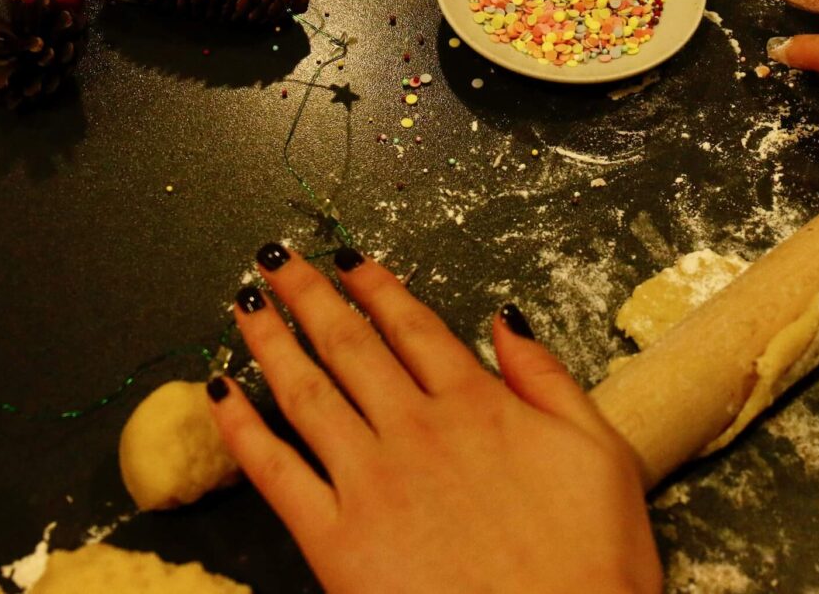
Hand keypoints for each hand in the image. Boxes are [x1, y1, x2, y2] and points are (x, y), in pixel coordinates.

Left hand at [207, 244, 661, 593]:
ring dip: (271, 340)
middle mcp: (416, 429)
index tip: (346, 258)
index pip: (414, 326)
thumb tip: (505, 319)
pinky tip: (220, 394)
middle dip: (308, 296)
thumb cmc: (592, 560)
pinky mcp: (336, 541)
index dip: (375, 286)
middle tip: (277, 259)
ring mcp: (372, 482)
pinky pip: (276, 473)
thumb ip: (549, 377)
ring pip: (307, 392)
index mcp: (478, 405)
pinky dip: (242, 429)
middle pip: (351, 345)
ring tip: (244, 304)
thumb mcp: (599, 451)